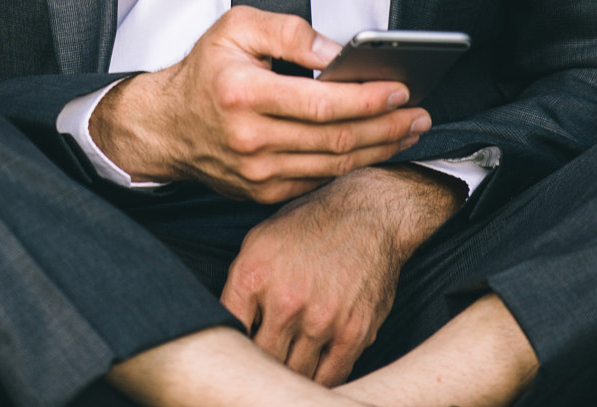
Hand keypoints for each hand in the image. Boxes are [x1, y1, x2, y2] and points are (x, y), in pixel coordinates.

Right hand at [90, 6, 429, 202]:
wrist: (165, 126)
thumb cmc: (204, 73)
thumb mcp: (236, 27)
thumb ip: (289, 32)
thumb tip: (338, 53)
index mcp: (243, 94)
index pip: (321, 104)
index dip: (366, 100)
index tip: (400, 90)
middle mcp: (250, 139)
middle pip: (336, 140)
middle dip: (386, 126)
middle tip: (419, 113)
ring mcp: (257, 172)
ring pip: (333, 166)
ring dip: (378, 149)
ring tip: (407, 129)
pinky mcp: (263, 191)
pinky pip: (319, 180)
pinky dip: (352, 165)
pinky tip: (375, 148)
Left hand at [223, 165, 463, 385]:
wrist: (369, 214)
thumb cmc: (309, 226)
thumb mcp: (258, 243)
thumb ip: (238, 288)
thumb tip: (226, 331)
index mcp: (253, 276)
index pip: (227, 334)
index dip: (229, 349)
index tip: (235, 355)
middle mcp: (285, 301)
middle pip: (260, 360)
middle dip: (259, 367)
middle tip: (259, 370)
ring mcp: (321, 320)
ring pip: (293, 374)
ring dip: (288, 376)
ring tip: (285, 372)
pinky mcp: (354, 332)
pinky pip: (330, 376)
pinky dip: (319, 382)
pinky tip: (312, 374)